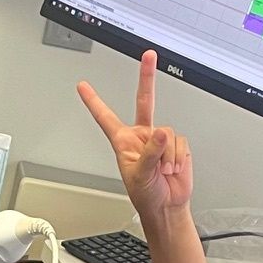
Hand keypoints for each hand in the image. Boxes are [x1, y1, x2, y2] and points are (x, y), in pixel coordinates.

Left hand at [77, 50, 193, 222]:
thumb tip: (162, 133)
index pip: (105, 116)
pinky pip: (179, 141)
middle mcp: (141, 136)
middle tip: (148, 56)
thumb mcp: (139, 175)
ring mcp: (160, 139)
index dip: (94, 101)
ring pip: (167, 131)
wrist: (166, 206)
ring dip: (167, 155)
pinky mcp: (176, 145)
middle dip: (147, 77)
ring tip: (163, 170)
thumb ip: (150, 152)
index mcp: (123, 141)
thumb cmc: (146, 195)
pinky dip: (177, 157)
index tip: (82, 86)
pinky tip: (173, 168)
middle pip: (144, 100)